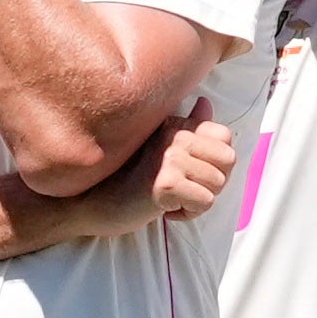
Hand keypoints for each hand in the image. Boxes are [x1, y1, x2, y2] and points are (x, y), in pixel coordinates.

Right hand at [53, 99, 235, 235]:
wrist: (88, 202)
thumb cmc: (124, 178)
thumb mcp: (157, 148)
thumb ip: (186, 126)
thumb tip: (205, 103)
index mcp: (173, 125)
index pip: (224, 135)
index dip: (216, 162)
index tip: (190, 174)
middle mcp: (173, 136)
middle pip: (228, 160)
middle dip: (212, 183)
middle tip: (183, 191)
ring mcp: (169, 158)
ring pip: (218, 184)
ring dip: (197, 201)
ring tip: (170, 200)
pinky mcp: (165, 184)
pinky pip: (205, 202)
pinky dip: (189, 214)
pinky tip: (165, 211)